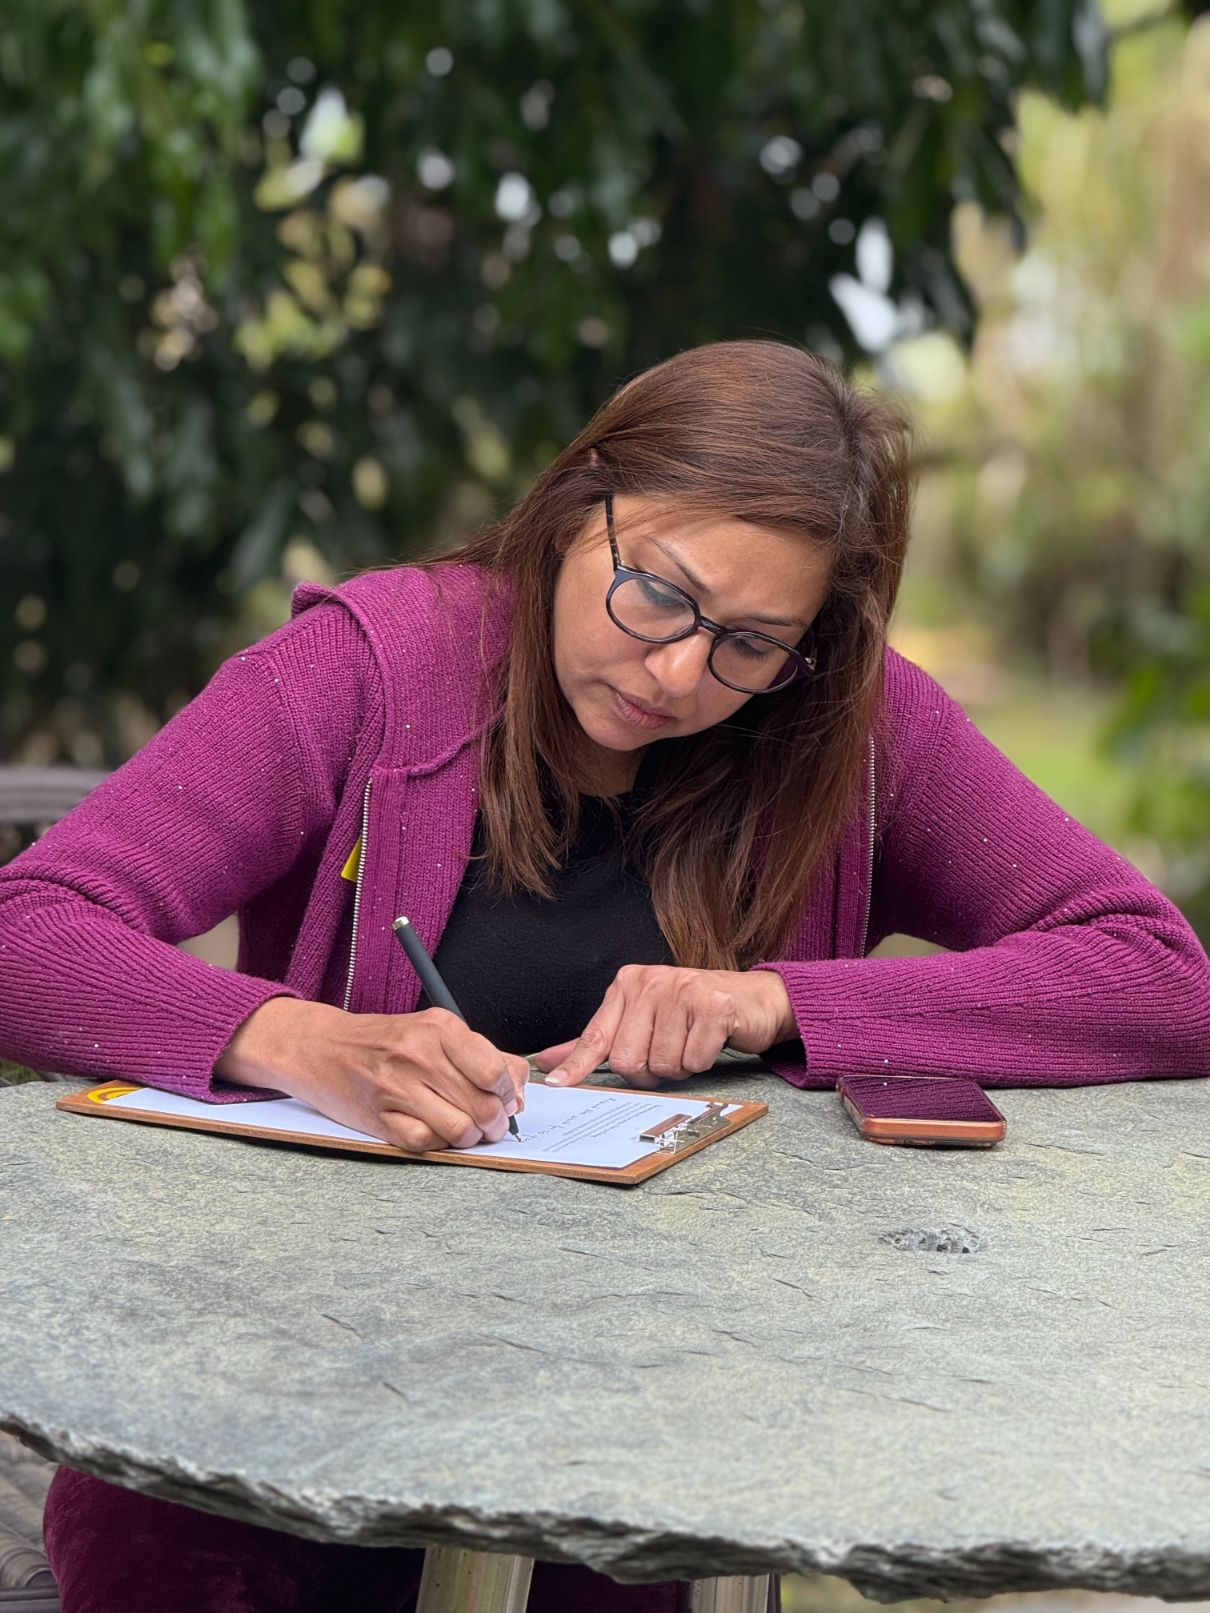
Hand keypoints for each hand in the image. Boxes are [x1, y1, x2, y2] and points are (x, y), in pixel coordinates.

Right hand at [216, 997, 528, 1152]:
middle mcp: (419, 1054)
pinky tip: (433, 1131)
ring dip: (470, 1138)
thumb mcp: (434, 1031)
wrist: (321, 1047)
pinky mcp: (379, 1117)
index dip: (510, 1094)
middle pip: (483, 1106)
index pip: (496, 1072)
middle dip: (496, 1123)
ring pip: (460, 1130)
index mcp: (440, 1027)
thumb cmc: (386, 1041)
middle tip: (491, 1124)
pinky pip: (425, 1144)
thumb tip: (520, 1092)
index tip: (508, 1101)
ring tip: (466, 1130)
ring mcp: (396, 1087)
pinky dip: (437, 1144)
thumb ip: (482, 1055)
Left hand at [530, 966, 795, 1088]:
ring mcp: (683, 990)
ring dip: (680, 1066)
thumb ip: (598, 1041)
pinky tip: (710, 1039)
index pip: (596, 1035)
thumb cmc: (692, 1013)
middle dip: (650, 1071)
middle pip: (629, 1061)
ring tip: (691, 1041)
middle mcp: (651, 981)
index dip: (577, 1066)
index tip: (557, 1087)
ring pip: (663, 1065)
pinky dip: (703, 1061)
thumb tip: (548, 1062)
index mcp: (628, 983)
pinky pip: (694, 1061)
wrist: (754, 1000)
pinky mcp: (714, 1006)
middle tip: (669, 1051)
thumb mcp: (642, 1019)